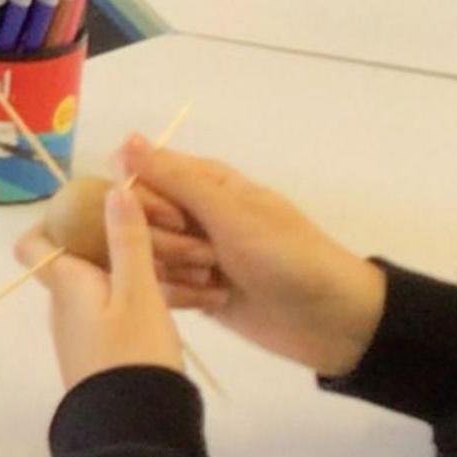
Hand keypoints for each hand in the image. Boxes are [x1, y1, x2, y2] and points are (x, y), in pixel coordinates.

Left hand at [22, 178, 180, 387]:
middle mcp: (63, 305)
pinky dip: (136, 298)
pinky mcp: (99, 354)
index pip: (34, 242)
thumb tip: (112, 189)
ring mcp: (79, 332)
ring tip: (177, 264)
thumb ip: (127, 240)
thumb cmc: (133, 353)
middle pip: (73, 259)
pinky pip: (111, 312)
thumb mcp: (139, 291)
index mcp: (65, 283)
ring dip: (128, 270)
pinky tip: (172, 300)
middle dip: (108, 240)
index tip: (94, 208)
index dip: (55, 219)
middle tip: (154, 232)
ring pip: (98, 286)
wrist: (133, 428)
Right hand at [122, 143, 387, 378]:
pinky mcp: (194, 289)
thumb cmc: (286, 255)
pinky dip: (184, 296)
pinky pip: (161, 287)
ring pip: (145, 255)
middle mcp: (191, 212)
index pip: (138, 174)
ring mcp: (191, 252)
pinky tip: (214, 300)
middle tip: (207, 255)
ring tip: (214, 279)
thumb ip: (174, 179)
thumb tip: (126, 139)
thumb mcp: (231, 213)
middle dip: (165, 241)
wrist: (329, 318)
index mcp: (202, 181)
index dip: (144, 198)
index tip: (172, 218)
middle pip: (135, 219)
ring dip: (176, 271)